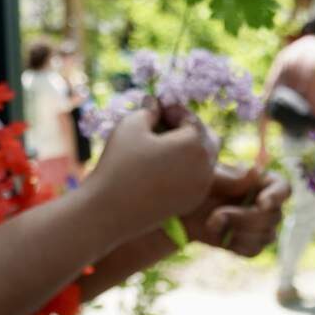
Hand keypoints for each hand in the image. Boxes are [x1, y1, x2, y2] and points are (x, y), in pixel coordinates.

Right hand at [84, 100, 216, 236]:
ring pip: (204, 159)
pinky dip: (185, 168)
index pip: (192, 119)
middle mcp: (206, 167)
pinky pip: (196, 178)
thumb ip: (149, 110)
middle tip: (164, 124)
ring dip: (188, 148)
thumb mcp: (132, 125)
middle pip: (206, 138)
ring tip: (161, 144)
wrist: (109, 211)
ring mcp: (201, 187)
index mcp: (195, 144)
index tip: (156, 107)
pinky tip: (161, 166)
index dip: (174, 110)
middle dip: (188, 128)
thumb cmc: (119, 163)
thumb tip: (155, 103)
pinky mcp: (191, 202)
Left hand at [181, 164, 289, 256]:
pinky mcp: (251, 244)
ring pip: (265, 236)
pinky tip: (219, 235)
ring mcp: (262, 227)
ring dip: (237, 231)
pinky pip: (253, 250)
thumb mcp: (212, 178)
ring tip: (213, 222)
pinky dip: (235, 245)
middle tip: (217, 214)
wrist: (184, 209)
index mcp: (263, 182)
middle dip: (244, 218)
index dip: (277, 197)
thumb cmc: (199, 185)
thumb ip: (233, 179)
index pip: (284, 189)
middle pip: (274, 217)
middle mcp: (268, 205)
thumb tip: (256, 172)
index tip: (262, 203)